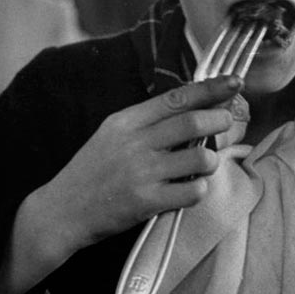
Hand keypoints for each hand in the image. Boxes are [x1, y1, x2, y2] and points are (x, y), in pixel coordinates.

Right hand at [0, 75, 245, 293]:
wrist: (61, 211)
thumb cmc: (91, 172)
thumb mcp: (110, 135)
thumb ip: (145, 121)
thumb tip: (189, 107)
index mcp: (126, 121)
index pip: (176, 98)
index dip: (210, 88)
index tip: (234, 82)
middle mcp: (135, 143)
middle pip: (193, 122)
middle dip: (220, 120)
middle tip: (227, 123)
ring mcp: (141, 173)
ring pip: (199, 157)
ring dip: (211, 159)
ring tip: (204, 163)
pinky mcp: (146, 202)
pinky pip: (192, 191)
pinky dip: (199, 189)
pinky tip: (190, 188)